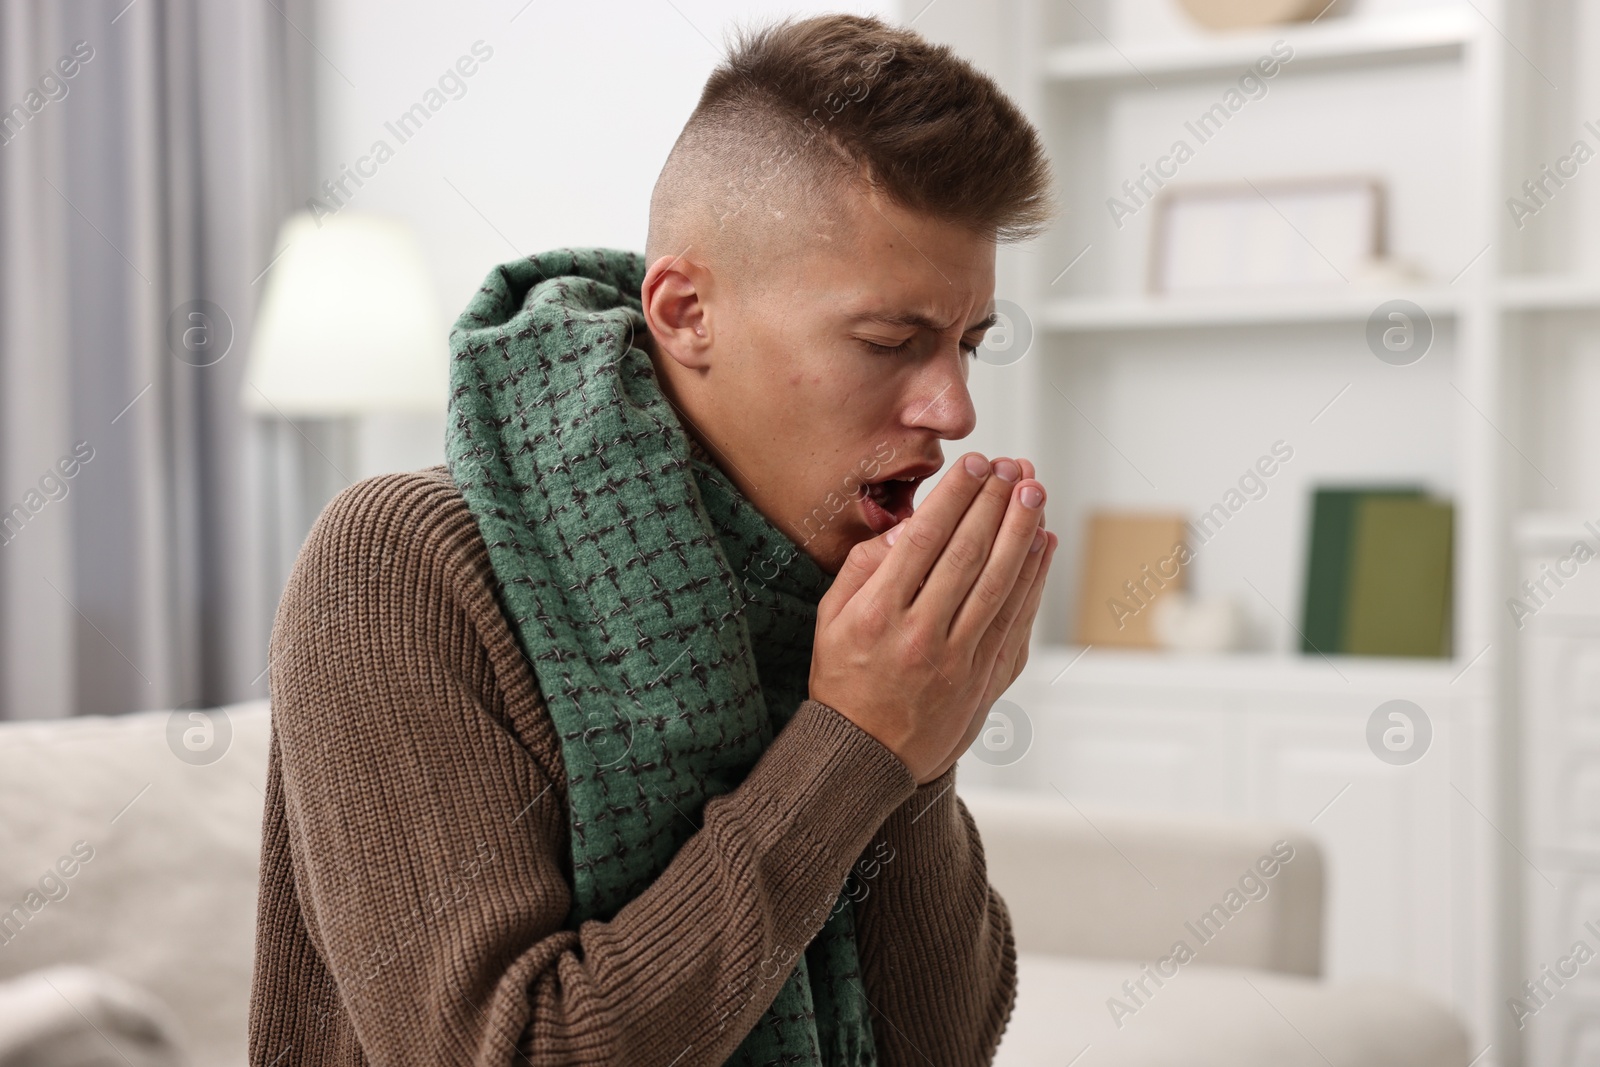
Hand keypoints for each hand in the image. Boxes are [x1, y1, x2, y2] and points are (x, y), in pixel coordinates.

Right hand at [809, 454, 1056, 783]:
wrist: (865, 757)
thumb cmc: (844, 679)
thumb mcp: (829, 621)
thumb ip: (861, 569)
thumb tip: (905, 528)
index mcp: (877, 616)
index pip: (924, 540)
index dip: (955, 497)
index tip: (975, 464)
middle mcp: (919, 636)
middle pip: (968, 555)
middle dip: (996, 503)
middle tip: (1015, 467)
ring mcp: (956, 660)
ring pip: (999, 584)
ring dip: (1022, 532)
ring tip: (1036, 492)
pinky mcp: (983, 679)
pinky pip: (1015, 619)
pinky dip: (1033, 579)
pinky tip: (1042, 545)